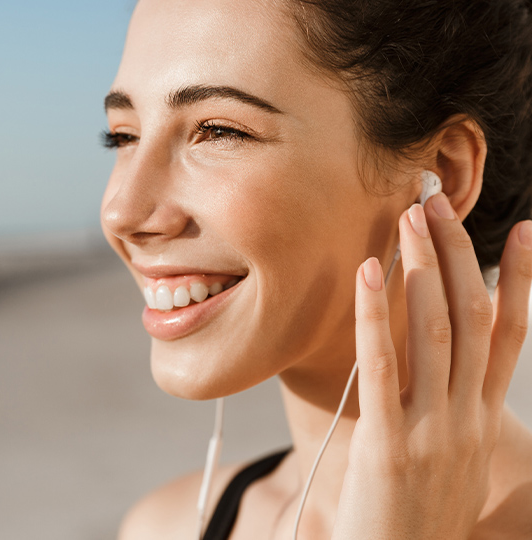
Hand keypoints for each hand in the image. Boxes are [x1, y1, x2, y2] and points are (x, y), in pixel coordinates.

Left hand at [332, 193, 531, 538]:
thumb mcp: (449, 458)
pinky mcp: (391, 445)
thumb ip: (452, 409)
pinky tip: (367, 272)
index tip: (524, 231)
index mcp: (484, 417)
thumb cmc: (419, 514)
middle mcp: (468, 416)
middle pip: (470, 316)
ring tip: (409, 219)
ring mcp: (434, 430)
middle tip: (436, 202)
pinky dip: (376, 315)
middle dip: (456, 253)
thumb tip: (442, 363)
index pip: (509, 334)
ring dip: (423, 268)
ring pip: (436, 331)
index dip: (520, 280)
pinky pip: (384, 366)